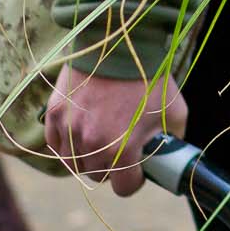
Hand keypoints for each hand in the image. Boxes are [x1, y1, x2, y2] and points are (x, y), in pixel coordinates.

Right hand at [45, 66, 186, 196]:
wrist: (122, 42)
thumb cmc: (151, 77)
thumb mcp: (175, 112)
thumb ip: (171, 140)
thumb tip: (171, 155)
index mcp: (123, 150)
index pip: (124, 188)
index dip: (133, 181)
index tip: (137, 171)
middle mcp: (93, 146)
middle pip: (97, 175)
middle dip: (110, 167)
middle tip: (119, 149)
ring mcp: (70, 131)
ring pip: (74, 163)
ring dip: (87, 157)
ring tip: (99, 140)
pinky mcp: (54, 115)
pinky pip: (56, 144)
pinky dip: (66, 143)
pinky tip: (81, 129)